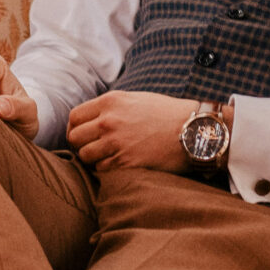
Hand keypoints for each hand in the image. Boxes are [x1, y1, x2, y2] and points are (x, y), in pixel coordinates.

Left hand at [68, 90, 206, 174]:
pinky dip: (106, 170)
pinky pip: (101, 170)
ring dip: (93, 160)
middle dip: (81, 145)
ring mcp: (116, 143)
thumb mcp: (136, 99)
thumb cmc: (168, 114)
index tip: (83, 135)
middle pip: (74, 138)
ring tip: (107, 158)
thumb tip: (91, 120)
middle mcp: (109, 121)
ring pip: (85, 156)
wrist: (194, 130)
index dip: (75, 128)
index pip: (74, 117)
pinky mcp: (125, 163)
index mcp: (110, 101)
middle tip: (93, 149)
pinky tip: (119, 165)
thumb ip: (111, 107)